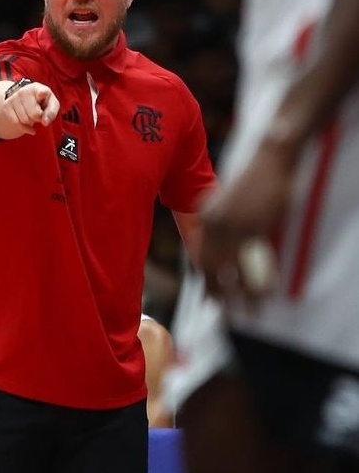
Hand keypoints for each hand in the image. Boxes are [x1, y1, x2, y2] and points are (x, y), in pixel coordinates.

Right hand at [4, 81, 59, 134]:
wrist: (25, 97)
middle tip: (39, 114)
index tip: (42, 93)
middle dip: (38, 118)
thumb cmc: (42, 101)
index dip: (42, 92)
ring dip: (30, 122)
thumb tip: (45, 122)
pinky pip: (16, 122)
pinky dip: (23, 127)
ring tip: (31, 115)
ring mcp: (14, 98)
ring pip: (24, 119)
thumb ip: (51, 112)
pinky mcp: (6, 106)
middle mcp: (24, 91)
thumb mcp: (51, 104)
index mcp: (38, 88)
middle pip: (34, 114)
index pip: (40, 90)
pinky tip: (27, 124)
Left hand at [195, 140, 295, 302]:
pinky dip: (258, 283)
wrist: (270, 159)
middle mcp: (216, 221)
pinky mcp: (256, 226)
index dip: (206, 277)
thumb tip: (223, 248)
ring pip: (232, 269)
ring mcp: (235, 224)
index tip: (209, 295)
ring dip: (238, 295)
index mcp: (207, 213)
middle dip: (216, 291)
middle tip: (219, 309)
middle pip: (212, 265)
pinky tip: (262, 297)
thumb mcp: (229, 200)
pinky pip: (254, 261)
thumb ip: (222, 221)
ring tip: (246, 313)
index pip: (202, 253)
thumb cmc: (253, 178)